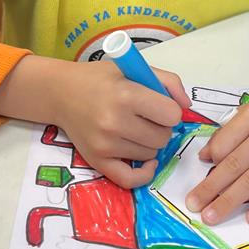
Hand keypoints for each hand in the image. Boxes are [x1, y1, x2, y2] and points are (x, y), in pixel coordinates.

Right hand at [0, 54, 188, 186]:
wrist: (61, 93)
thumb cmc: (100, 78)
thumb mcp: (134, 68)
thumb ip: (167, 82)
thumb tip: (187, 107)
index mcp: (126, 95)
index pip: (171, 115)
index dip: (170, 110)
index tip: (160, 105)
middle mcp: (115, 122)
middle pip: (163, 137)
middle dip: (161, 127)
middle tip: (147, 117)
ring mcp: (105, 145)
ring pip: (151, 154)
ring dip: (150, 143)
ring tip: (135, 128)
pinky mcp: (97, 161)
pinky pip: (130, 180)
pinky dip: (144, 173)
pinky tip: (146, 161)